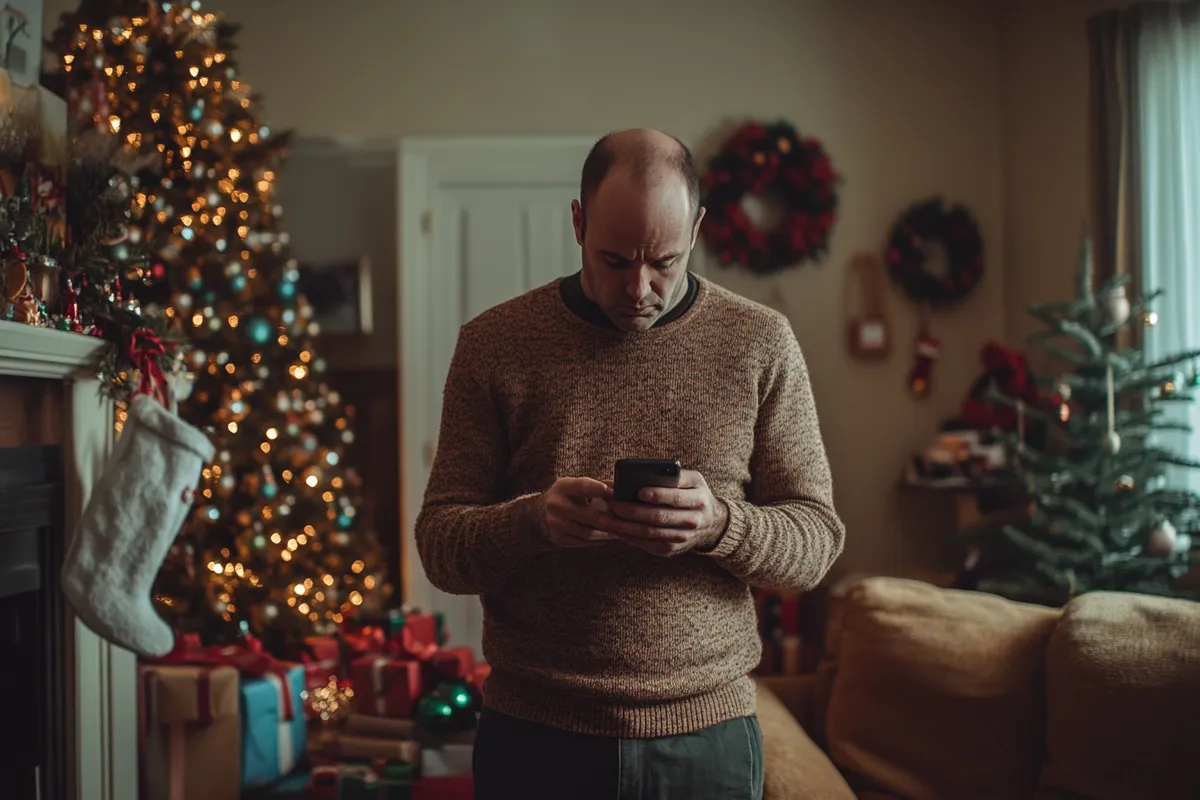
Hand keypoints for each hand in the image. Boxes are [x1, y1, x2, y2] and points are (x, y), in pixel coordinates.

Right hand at [534, 477, 616, 548]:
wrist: (541, 514)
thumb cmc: (567, 496)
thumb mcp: (577, 485)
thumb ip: (598, 485)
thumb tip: (621, 487)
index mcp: (563, 487)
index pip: (581, 486)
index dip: (597, 489)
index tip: (612, 492)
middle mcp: (557, 505)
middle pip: (589, 515)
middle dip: (610, 519)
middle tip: (625, 521)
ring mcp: (556, 524)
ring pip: (588, 533)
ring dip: (606, 533)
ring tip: (620, 531)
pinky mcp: (559, 539)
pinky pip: (583, 542)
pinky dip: (598, 541)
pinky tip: (607, 537)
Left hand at [599, 470, 728, 556]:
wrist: (711, 523)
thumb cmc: (693, 494)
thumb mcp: (692, 480)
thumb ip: (673, 475)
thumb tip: (642, 473)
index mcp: (699, 499)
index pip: (677, 497)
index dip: (659, 495)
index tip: (639, 491)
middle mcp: (693, 521)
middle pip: (659, 517)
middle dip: (633, 511)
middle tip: (612, 504)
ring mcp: (682, 538)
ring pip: (649, 533)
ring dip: (624, 526)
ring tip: (604, 517)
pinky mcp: (671, 550)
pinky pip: (646, 544)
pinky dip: (628, 537)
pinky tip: (613, 528)